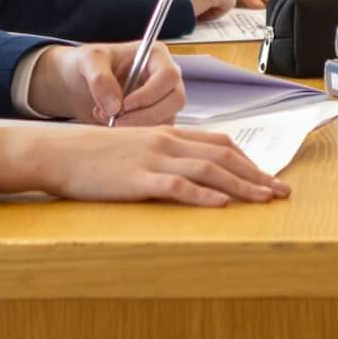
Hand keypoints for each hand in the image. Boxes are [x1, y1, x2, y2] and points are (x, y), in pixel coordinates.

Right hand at [0, 121, 289, 205]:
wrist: (57, 152)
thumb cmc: (91, 153)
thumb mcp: (133, 148)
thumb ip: (161, 154)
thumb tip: (187, 171)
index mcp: (166, 133)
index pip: (219, 142)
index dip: (247, 159)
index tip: (267, 175)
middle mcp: (166, 142)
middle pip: (223, 155)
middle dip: (256, 174)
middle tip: (280, 191)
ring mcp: (153, 160)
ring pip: (208, 170)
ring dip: (241, 186)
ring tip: (264, 199)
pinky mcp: (137, 180)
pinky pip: (177, 186)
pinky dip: (203, 196)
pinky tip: (222, 205)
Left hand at [29, 39, 184, 125]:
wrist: (77, 84)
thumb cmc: (87, 65)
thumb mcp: (88, 61)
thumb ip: (100, 78)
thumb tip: (115, 105)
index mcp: (155, 56)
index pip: (168, 76)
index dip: (150, 93)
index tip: (124, 105)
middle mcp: (164, 78)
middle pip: (175, 100)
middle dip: (146, 115)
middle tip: (117, 120)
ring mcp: (161, 99)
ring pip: (167, 119)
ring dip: (138, 126)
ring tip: (108, 118)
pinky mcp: (154, 118)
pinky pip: (156, 132)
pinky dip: (135, 134)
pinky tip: (111, 124)